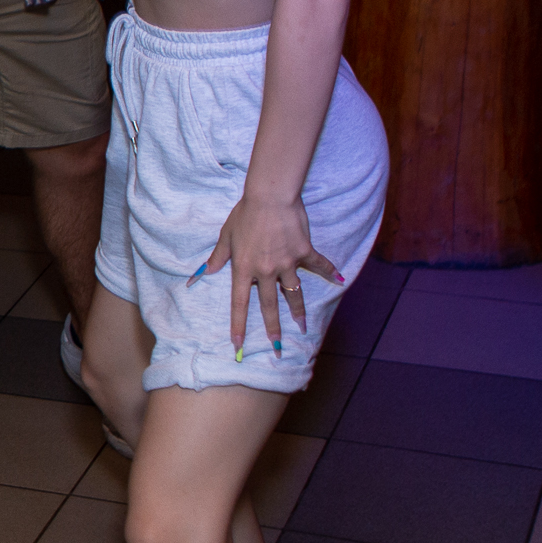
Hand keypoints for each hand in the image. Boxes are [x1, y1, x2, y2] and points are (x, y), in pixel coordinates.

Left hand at [197, 191, 342, 355]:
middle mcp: (266, 270)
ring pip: (293, 293)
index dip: (238, 325)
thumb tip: (202, 274)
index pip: (239, 302)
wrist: (270, 195)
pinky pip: (318, 265)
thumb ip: (217, 258)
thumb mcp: (226, 235)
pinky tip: (339, 280)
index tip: (238, 344)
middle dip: (273, 328)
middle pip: (269, 305)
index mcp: (244, 268)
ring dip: (298, 311)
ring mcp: (287, 262)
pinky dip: (329, 271)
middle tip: (277, 346)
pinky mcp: (304, 251)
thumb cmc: (245, 213)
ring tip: (302, 326)